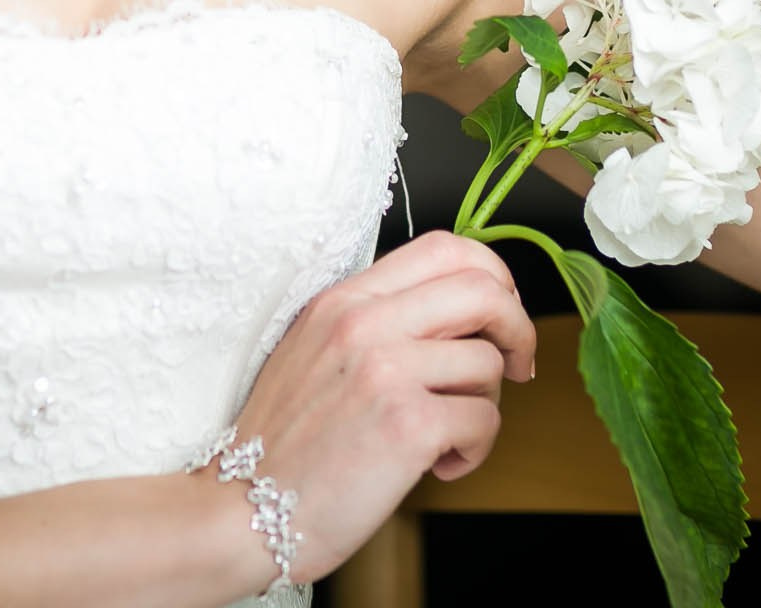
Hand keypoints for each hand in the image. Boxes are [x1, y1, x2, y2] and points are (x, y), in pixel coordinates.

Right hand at [216, 229, 538, 580]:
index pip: (445, 248)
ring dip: (485, 405)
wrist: (243, 512)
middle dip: (517, 328)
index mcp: (343, 300)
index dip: (492, 277)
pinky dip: (475, 449)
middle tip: (517, 365)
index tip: (499, 314)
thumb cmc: (285, 444)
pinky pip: (484, 420)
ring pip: (488, 363)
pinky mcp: (406, 425)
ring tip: (447, 436)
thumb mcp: (315, 353)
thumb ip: (375, 322)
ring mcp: (384, 371)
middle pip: (484, 290)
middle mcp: (362, 323)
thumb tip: (457, 317)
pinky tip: (440, 465)